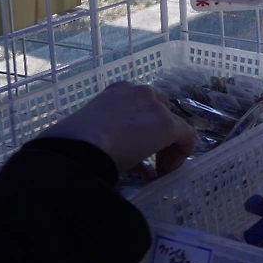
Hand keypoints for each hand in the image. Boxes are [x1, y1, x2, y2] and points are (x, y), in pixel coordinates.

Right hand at [38, 81, 196, 173]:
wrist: (78, 145)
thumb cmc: (75, 142)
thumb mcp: (95, 134)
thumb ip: (114, 139)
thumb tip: (130, 161)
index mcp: (118, 91)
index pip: (141, 106)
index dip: (143, 130)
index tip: (135, 151)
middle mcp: (140, 92)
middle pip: (160, 113)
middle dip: (157, 136)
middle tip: (148, 161)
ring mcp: (155, 107)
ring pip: (173, 125)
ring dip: (167, 145)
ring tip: (156, 169)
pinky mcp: (167, 124)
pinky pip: (187, 137)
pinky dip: (181, 154)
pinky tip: (165, 170)